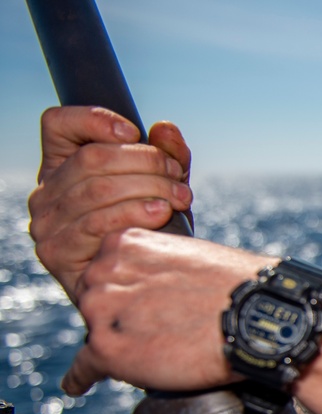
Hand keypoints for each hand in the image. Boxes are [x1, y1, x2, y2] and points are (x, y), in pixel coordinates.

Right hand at [28, 106, 193, 300]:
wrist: (149, 292)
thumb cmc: (154, 236)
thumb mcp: (164, 190)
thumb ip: (167, 157)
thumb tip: (166, 129)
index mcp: (63, 168)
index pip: (58, 125)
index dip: (94, 119)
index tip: (133, 133)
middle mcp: (47, 194)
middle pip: (91, 158)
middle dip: (145, 162)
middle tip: (178, 177)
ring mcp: (47, 224)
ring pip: (98, 189)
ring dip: (148, 188)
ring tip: (180, 197)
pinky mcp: (57, 253)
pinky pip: (96, 223)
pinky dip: (134, 214)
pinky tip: (161, 214)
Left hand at [65, 228, 269, 395]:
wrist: (252, 318)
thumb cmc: (237, 286)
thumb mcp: (189, 254)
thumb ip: (160, 268)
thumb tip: (156, 292)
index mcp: (124, 243)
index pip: (109, 272)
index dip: (131, 292)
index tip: (150, 305)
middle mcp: (103, 272)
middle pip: (97, 301)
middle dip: (120, 315)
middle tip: (156, 329)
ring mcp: (101, 311)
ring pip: (96, 333)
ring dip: (116, 344)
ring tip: (149, 353)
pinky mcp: (107, 349)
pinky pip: (84, 367)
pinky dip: (81, 377)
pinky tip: (79, 384)